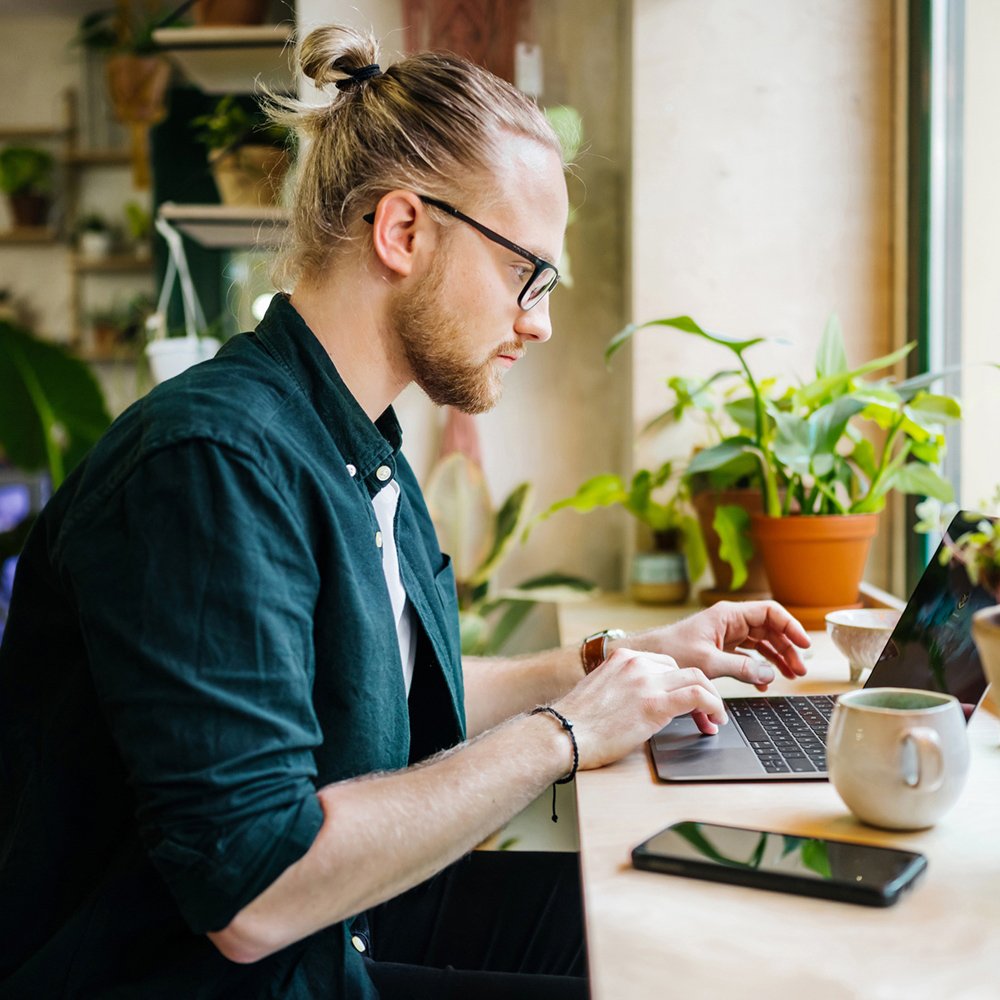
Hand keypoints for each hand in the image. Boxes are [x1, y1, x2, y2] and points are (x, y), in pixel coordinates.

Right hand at [553, 647, 727, 769]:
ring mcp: (646, 681)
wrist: (563, 734)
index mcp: (624, 658)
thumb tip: (640, 701)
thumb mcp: (602, 690)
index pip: (666, 663)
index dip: (681, 682)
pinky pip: (697, 697)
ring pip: (698, 678)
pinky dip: (714, 706)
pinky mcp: (655, 704)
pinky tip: (715, 720)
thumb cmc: (577, 722)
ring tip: (717, 715)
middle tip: (709, 709)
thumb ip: (624, 687)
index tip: (689, 699)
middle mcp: (637, 663)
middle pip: (685, 668)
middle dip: (701, 689)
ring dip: (713, 697)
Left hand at [627, 600, 809, 691]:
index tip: (804, 644)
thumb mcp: (709, 661)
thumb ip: (741, 668)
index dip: (790, 626)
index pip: (770, 612)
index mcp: (729, 615)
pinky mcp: (721, 648)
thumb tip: (769, 674)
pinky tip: (765, 682)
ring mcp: (726, 635)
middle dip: (787, 648)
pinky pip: (748, 655)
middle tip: (799, 669)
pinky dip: (758, 667)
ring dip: (776, 659)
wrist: (650, 656)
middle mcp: (730, 621)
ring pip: (761, 643)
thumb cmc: (672, 650)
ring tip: (790, 675)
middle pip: (769, 629)